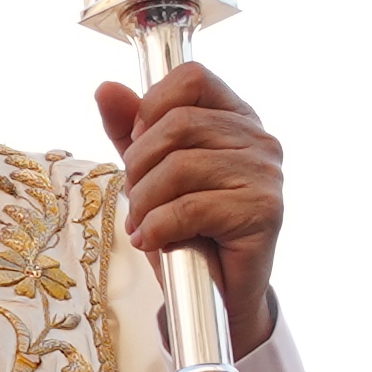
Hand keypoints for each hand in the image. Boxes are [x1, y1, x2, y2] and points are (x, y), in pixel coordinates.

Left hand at [92, 61, 281, 351]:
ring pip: (179, 167)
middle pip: (177, 125)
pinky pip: (191, 208)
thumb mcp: (150, 172)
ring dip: (144, 203)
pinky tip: (153, 241)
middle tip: (134, 201)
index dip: (151, 108)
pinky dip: (157, 228)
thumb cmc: (187, 228)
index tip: (140, 147)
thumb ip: (129, 130)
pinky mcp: (264, 212)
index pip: (190, 79)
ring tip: (143, 225)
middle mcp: (258, 138)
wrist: (217, 292)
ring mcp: (265, 174)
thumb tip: (106, 89)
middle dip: (138, 166)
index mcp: (235, 117)